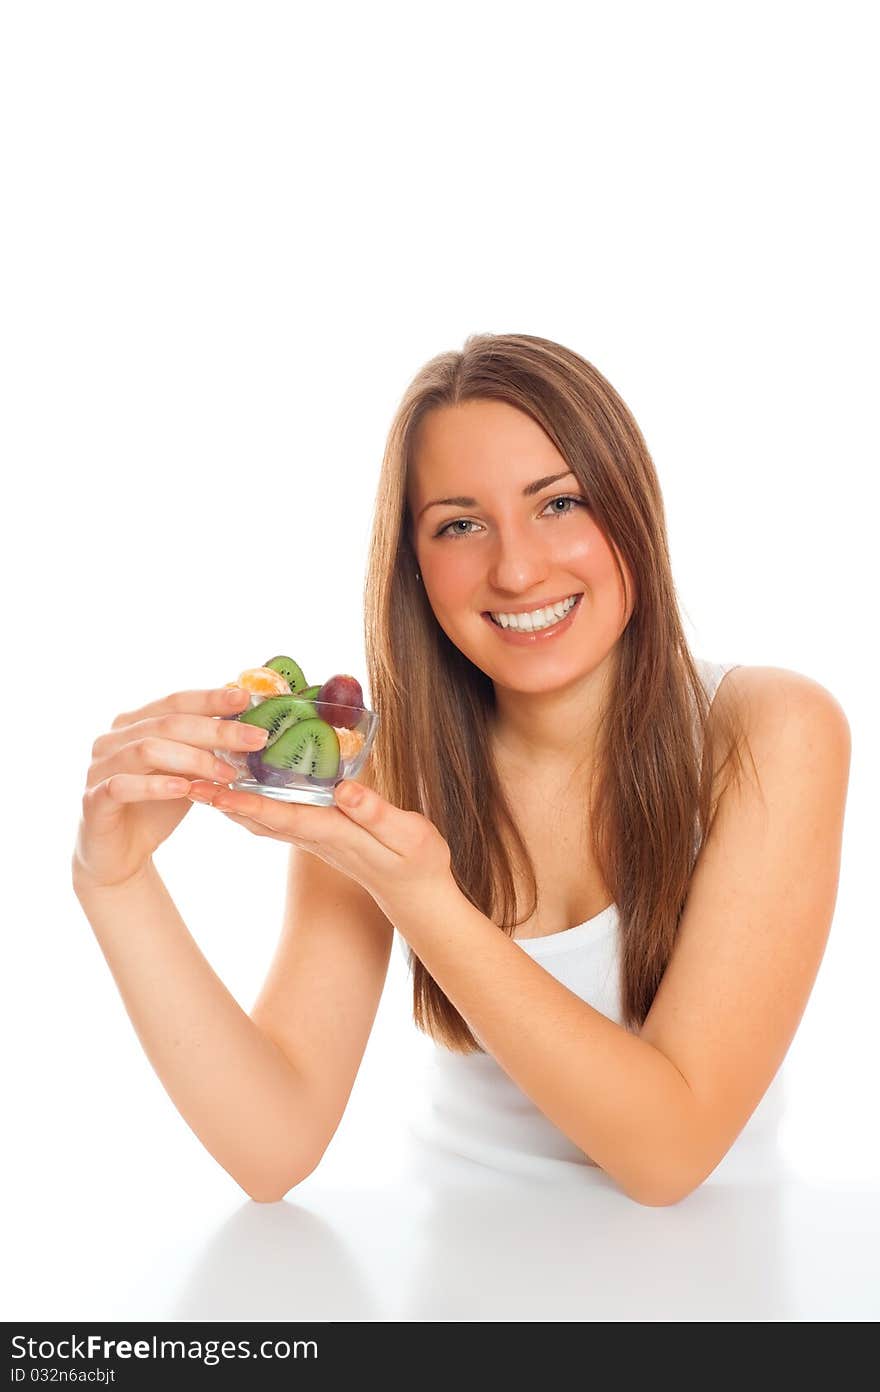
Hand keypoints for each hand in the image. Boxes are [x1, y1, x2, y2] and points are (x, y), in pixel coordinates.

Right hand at [73, 686, 269, 891]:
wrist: (119, 854)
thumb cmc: (155, 807)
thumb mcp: (186, 774)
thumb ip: (205, 750)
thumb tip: (250, 729)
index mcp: (135, 723)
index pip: (175, 701)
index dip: (211, 698)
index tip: (246, 698)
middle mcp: (113, 738)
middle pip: (168, 722)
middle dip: (216, 729)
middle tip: (255, 739)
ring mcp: (100, 767)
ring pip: (147, 749)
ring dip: (194, 759)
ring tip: (227, 774)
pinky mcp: (93, 799)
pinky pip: (123, 785)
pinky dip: (156, 786)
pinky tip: (185, 789)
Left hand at [186, 776, 454, 924]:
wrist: (417, 897)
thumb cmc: (418, 864)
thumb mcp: (408, 835)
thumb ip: (376, 813)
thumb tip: (345, 790)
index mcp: (334, 833)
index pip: (282, 816)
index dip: (248, 802)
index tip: (215, 788)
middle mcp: (315, 836)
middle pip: (259, 817)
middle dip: (224, 798)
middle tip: (186, 776)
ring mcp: (314, 837)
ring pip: (262, 817)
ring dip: (230, 800)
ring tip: (200, 777)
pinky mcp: (318, 834)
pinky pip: (275, 816)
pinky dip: (251, 802)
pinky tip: (239, 788)